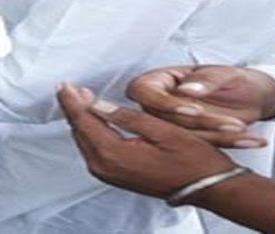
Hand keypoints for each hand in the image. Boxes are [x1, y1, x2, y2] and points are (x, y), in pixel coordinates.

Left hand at [57, 83, 239, 198]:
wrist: (210, 188)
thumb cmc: (193, 160)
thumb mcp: (160, 129)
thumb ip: (124, 116)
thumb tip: (96, 103)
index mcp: (113, 154)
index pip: (83, 121)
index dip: (72, 100)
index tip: (65, 85)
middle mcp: (105, 168)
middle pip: (80, 131)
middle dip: (75, 108)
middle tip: (72, 88)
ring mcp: (110, 175)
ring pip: (85, 141)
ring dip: (83, 119)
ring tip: (81, 99)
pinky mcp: (116, 177)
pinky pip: (95, 150)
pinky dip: (92, 132)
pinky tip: (96, 120)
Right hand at [126, 65, 274, 145]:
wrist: (253, 95)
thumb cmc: (233, 79)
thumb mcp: (222, 73)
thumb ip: (204, 80)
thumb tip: (185, 90)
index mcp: (159, 81)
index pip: (145, 92)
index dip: (165, 104)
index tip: (193, 110)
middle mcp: (160, 105)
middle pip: (167, 119)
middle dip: (202, 123)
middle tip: (232, 123)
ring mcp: (174, 124)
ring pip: (186, 136)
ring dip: (218, 136)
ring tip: (241, 129)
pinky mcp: (191, 140)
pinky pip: (204, 146)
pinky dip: (229, 144)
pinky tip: (248, 140)